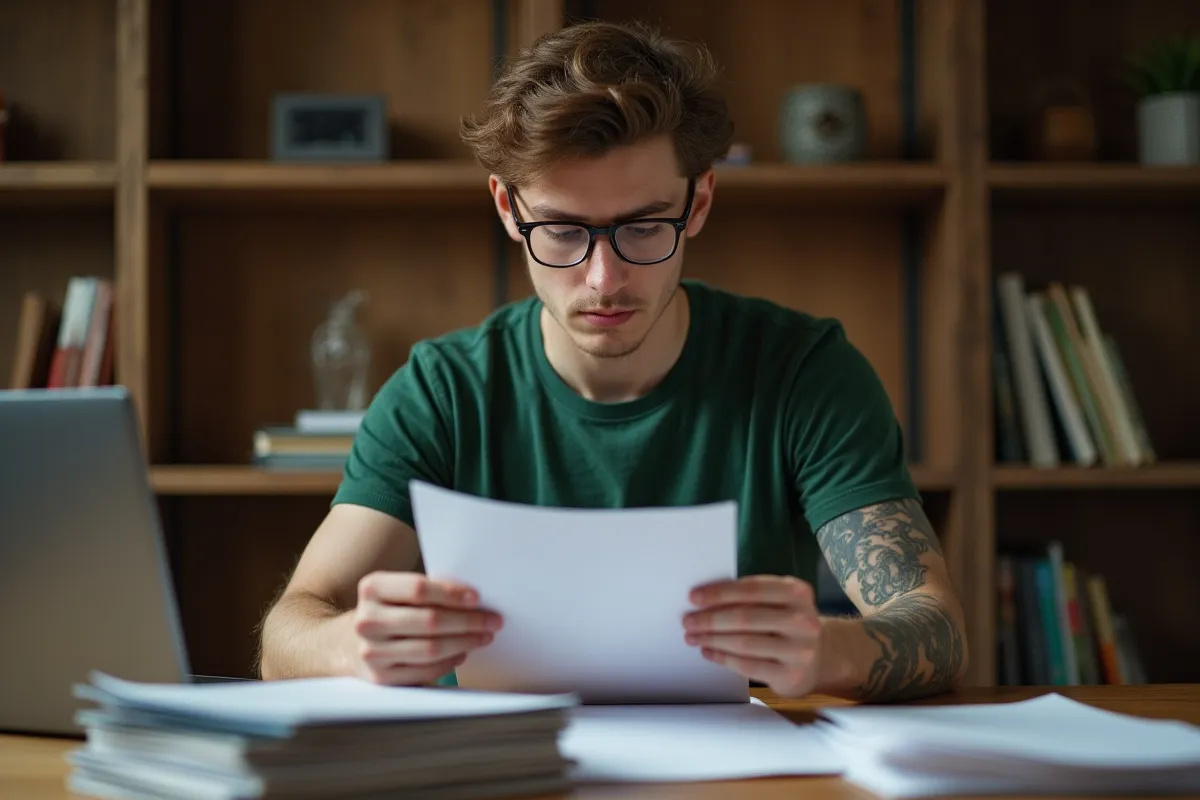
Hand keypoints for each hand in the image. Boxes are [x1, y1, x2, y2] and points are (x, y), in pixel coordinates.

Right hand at [351, 572, 502, 685]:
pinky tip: (462, 653)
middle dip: (468, 621)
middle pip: (429, 621)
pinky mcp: (381, 677)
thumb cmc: (386, 610)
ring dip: (465, 642)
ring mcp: (372, 651)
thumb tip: (473, 598)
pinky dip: (450, 662)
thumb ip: (426, 590)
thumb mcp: (394, 590)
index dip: (451, 593)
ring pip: (430, 648)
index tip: (478, 598)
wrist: (346, 643)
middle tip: (493, 620)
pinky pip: (425, 671)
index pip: (418, 589)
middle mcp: (367, 620)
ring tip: (483, 636)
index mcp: (372, 588)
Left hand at [683, 574, 821, 696]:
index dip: (719, 593)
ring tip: (693, 637)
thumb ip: (750, 596)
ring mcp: (800, 650)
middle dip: (710, 619)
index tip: (693, 597)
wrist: (820, 657)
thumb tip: (703, 599)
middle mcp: (803, 620)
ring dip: (712, 639)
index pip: (752, 589)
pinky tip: (708, 652)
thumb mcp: (779, 601)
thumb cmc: (786, 622)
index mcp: (797, 592)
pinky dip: (723, 658)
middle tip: (687, 621)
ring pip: (744, 643)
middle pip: (745, 617)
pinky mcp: (791, 675)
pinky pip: (748, 666)